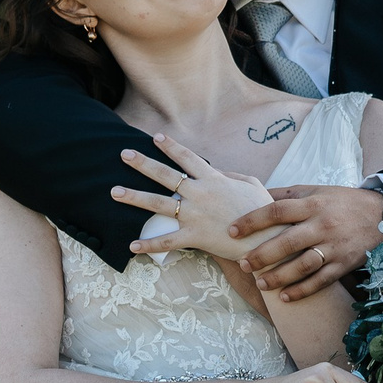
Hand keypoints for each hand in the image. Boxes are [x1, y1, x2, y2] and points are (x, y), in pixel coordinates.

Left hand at [111, 135, 261, 257]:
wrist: (268, 240)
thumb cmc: (263, 212)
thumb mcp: (251, 185)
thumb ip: (231, 175)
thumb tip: (216, 171)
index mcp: (214, 179)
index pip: (187, 158)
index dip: (171, 146)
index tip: (155, 137)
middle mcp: (199, 194)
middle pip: (165, 175)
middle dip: (142, 163)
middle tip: (124, 154)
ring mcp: (195, 215)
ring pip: (158, 204)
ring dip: (134, 197)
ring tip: (114, 191)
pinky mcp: (195, 237)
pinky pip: (167, 241)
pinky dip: (149, 245)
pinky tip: (131, 246)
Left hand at [225, 183, 382, 299]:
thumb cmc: (341, 202)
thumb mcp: (316, 191)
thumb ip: (286, 195)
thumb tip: (254, 194)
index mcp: (313, 204)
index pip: (277, 210)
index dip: (252, 221)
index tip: (232, 231)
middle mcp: (322, 225)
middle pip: (287, 242)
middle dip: (262, 255)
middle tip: (242, 263)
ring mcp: (334, 247)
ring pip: (303, 265)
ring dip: (279, 277)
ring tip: (260, 283)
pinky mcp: (345, 264)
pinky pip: (321, 281)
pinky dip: (302, 291)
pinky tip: (284, 297)